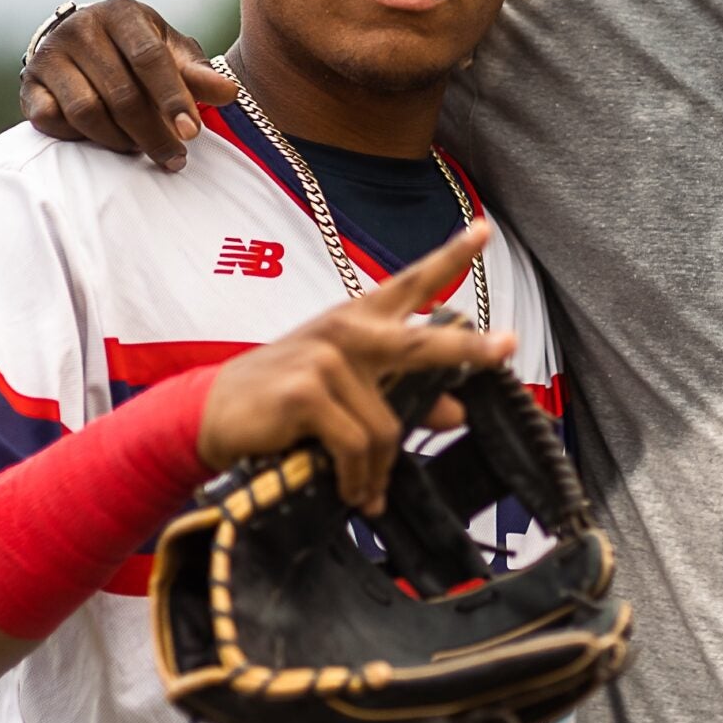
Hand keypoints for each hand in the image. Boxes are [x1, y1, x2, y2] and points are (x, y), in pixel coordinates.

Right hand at [20, 0, 237, 171]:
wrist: (83, 48)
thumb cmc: (139, 53)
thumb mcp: (173, 54)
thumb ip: (199, 74)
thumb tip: (229, 93)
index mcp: (122, 13)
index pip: (149, 58)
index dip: (172, 98)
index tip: (191, 133)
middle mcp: (80, 27)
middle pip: (121, 93)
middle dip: (152, 133)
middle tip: (174, 157)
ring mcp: (49, 55)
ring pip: (87, 112)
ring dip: (118, 140)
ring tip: (140, 148)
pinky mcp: (28, 84)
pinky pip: (53, 122)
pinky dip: (80, 138)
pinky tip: (101, 139)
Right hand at [195, 222, 513, 513]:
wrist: (214, 414)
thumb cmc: (285, 401)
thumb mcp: (347, 392)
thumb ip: (402, 394)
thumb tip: (458, 411)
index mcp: (359, 318)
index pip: (411, 281)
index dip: (451, 256)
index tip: (484, 230)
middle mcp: (348, 329)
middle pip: (422, 341)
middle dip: (469, 346)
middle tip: (508, 346)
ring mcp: (327, 356)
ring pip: (388, 424)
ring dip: (379, 469)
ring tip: (368, 490)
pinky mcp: (308, 390)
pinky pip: (357, 445)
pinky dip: (357, 477)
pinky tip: (351, 491)